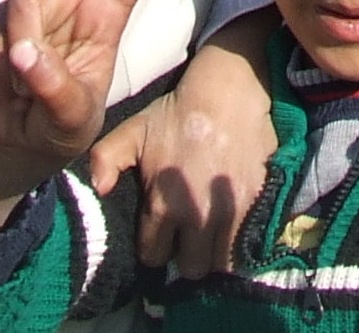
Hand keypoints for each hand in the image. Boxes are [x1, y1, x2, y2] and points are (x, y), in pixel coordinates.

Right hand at [0, 0, 184, 239]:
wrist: (16, 141)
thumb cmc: (59, 125)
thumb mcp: (73, 117)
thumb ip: (56, 86)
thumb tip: (24, 52)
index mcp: (106, 14)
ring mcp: (33, 7)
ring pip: (26, 5)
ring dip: (25, 49)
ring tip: (29, 85)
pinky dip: (2, 63)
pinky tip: (8, 82)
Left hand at [89, 10, 279, 276]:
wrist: (229, 91)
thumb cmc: (177, 113)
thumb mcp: (133, 131)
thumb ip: (106, 159)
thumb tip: (99, 189)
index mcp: (163, 205)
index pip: (155, 256)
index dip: (157, 246)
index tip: (164, 234)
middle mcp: (196, 217)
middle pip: (193, 268)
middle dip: (189, 254)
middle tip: (191, 235)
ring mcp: (230, 213)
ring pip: (222, 261)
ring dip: (216, 250)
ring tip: (213, 231)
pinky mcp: (258, 203)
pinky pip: (249, 243)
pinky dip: (241, 239)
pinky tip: (234, 221)